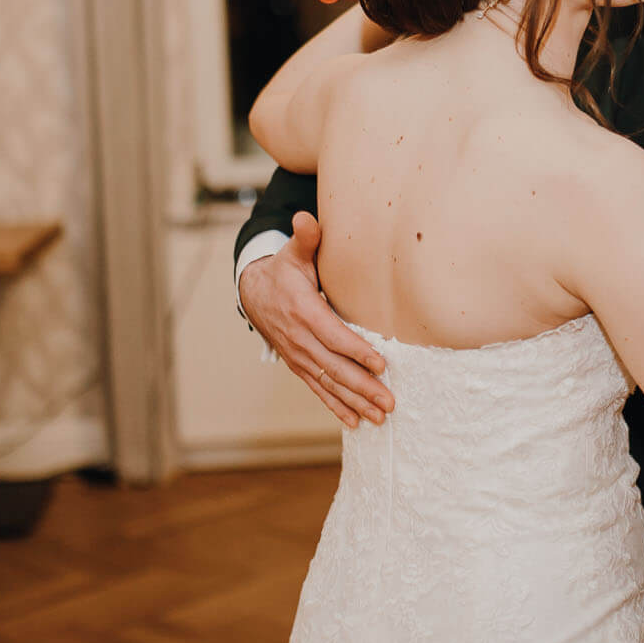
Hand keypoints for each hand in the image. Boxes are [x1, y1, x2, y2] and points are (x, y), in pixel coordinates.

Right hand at [239, 212, 389, 427]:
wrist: (254, 292)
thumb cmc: (283, 271)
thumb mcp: (294, 253)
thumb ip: (306, 239)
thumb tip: (307, 219)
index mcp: (303, 311)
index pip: (334, 335)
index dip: (357, 351)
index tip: (381, 364)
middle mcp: (300, 339)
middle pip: (335, 367)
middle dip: (363, 386)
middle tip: (389, 401)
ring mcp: (298, 356)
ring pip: (329, 383)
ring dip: (355, 402)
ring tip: (380, 417)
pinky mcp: (299, 365)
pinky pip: (318, 389)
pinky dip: (336, 407)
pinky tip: (355, 423)